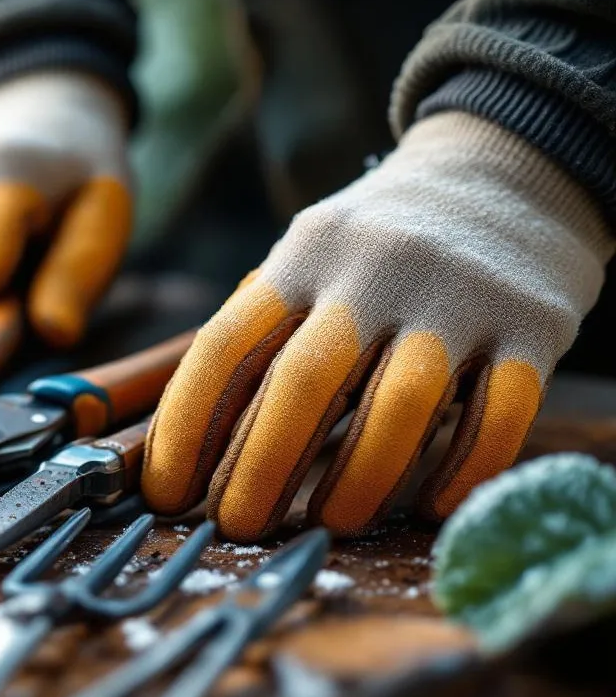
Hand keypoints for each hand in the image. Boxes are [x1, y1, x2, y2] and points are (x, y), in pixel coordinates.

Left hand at [141, 112, 612, 540]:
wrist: (508, 169)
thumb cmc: (378, 243)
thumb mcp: (308, 256)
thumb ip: (261, 330)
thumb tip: (184, 440)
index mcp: (304, 254)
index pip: (225, 346)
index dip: (185, 427)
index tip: (164, 492)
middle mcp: (375, 267)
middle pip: (305, 381)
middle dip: (260, 468)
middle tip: (238, 527)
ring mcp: (459, 293)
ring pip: (402, 406)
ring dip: (357, 481)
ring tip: (330, 524)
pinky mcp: (533, 322)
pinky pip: (498, 414)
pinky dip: (461, 472)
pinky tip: (428, 506)